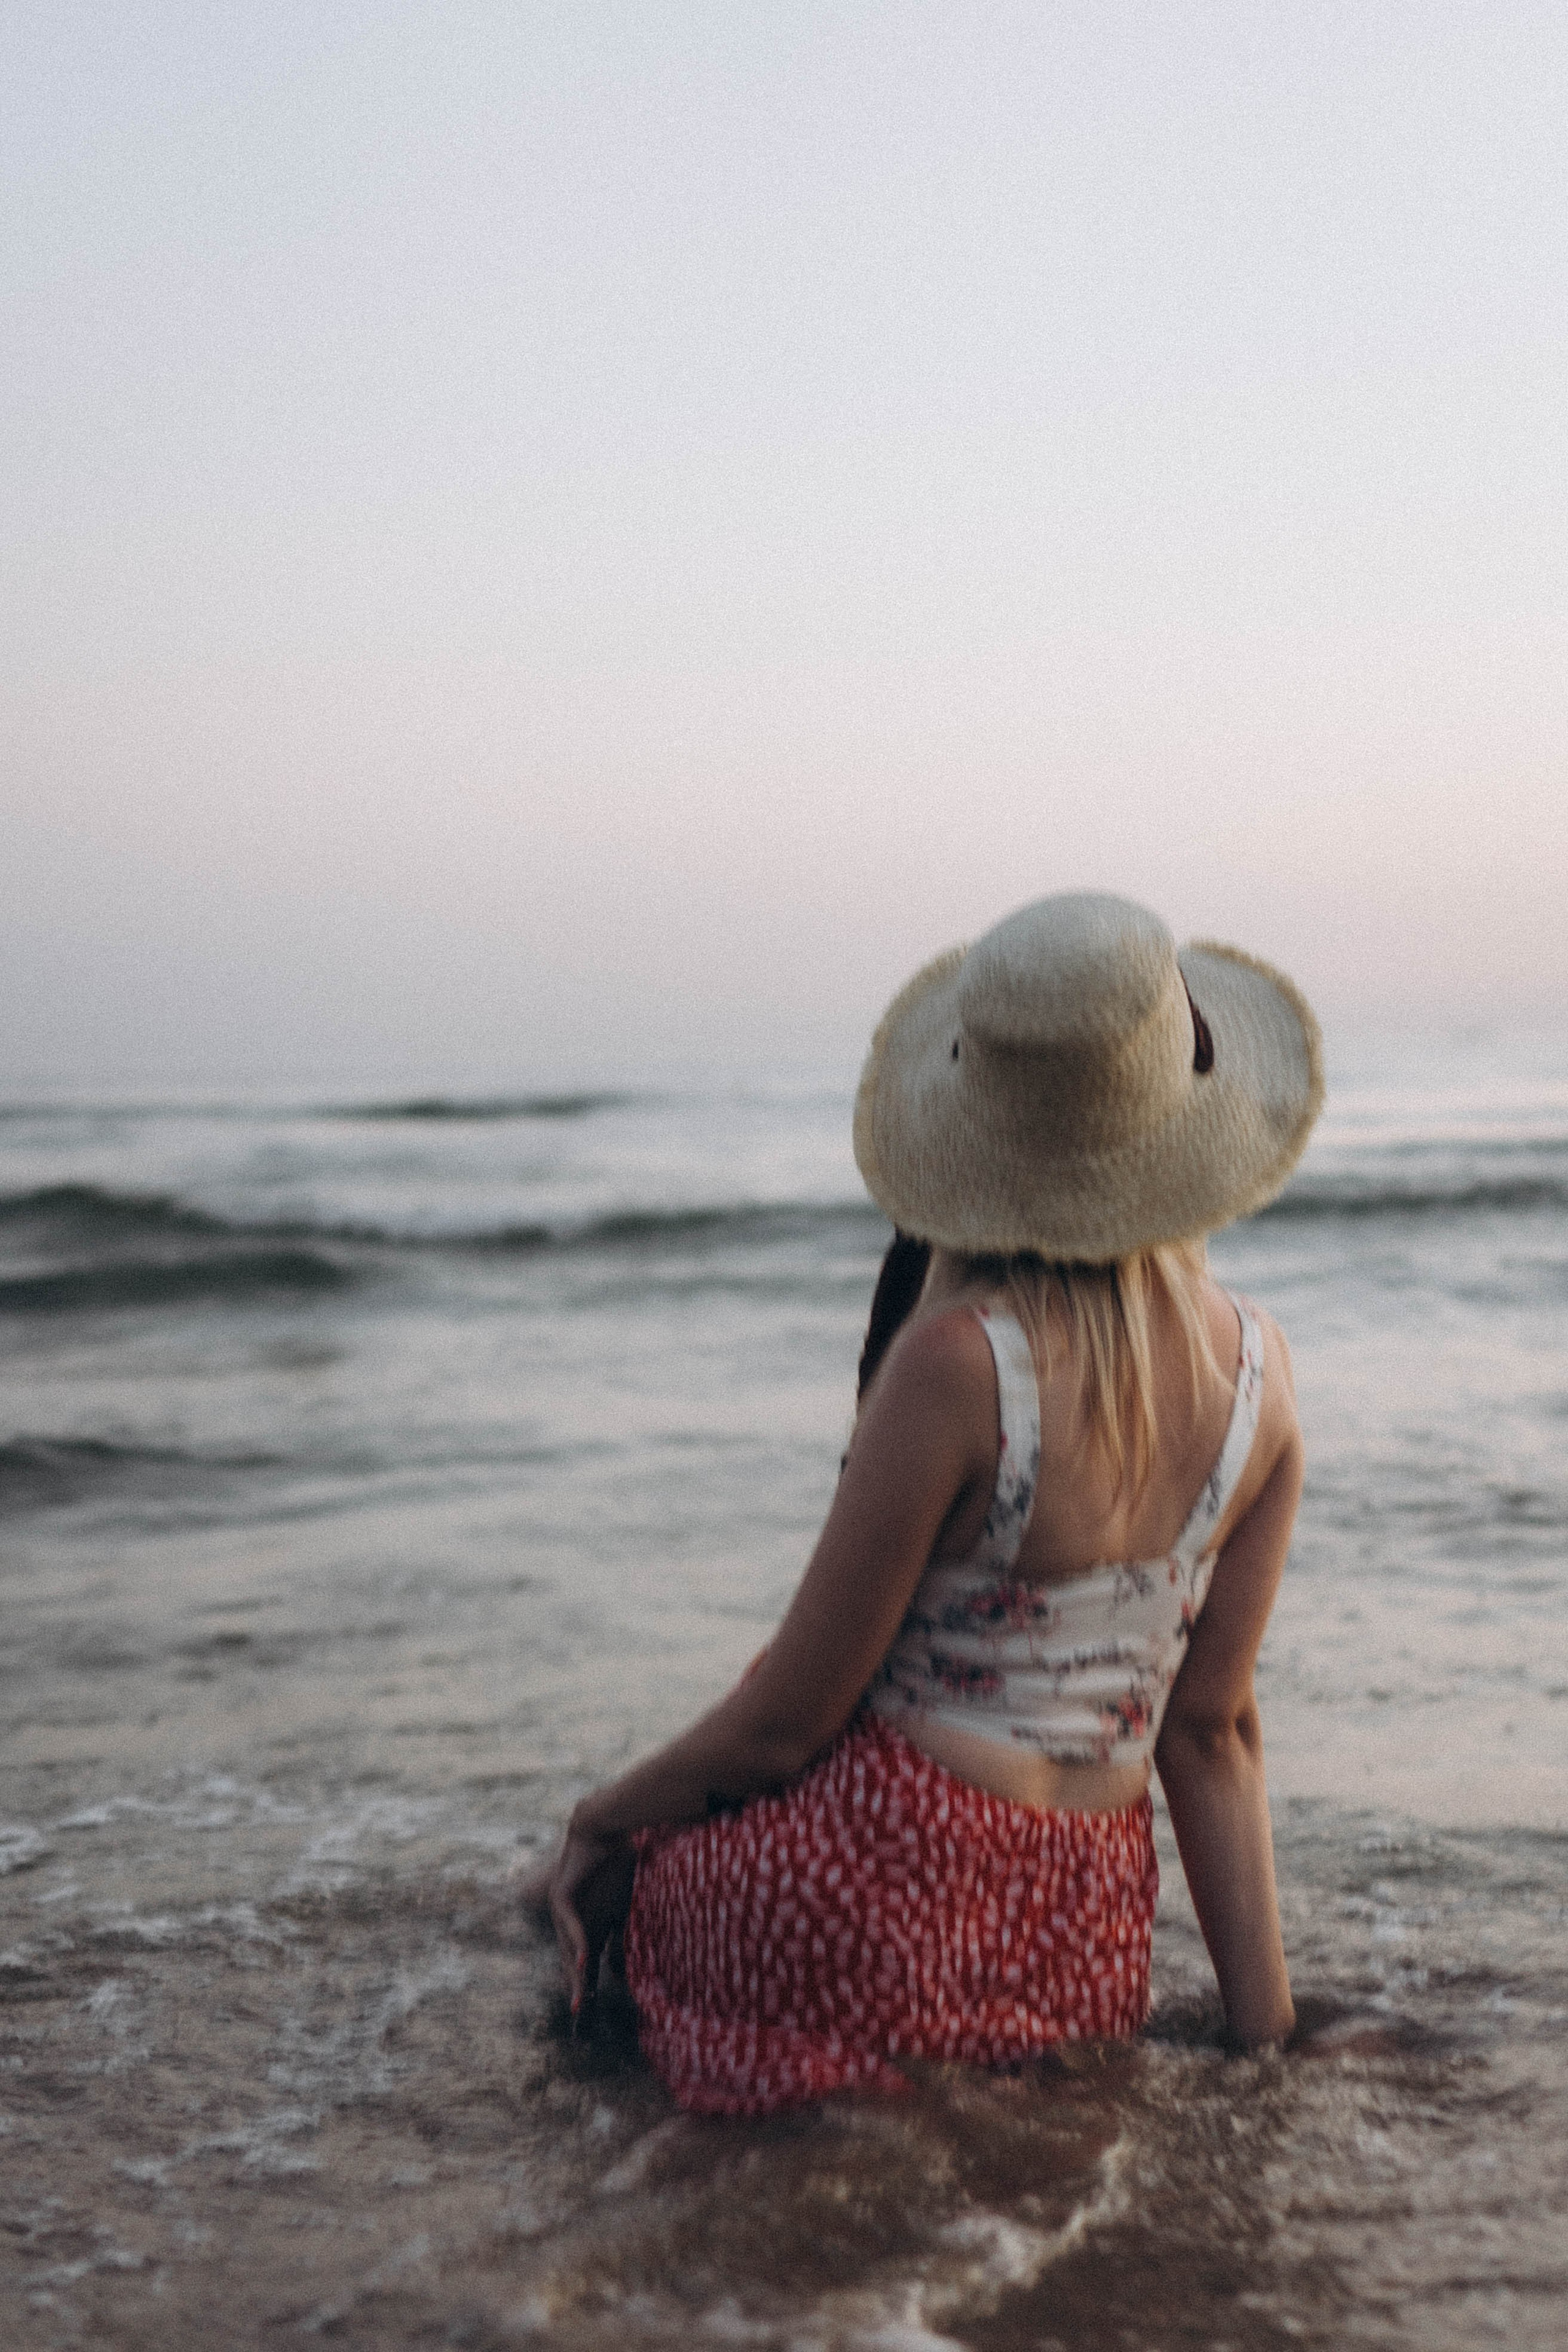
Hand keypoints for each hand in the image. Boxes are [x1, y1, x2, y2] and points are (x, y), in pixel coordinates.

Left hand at [546, 1813, 636, 2028]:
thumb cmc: (620, 1862)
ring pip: (568, 1951)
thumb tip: (626, 1971)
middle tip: (580, 2027)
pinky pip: (570, 1925)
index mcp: (588, 1928)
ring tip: (580, 2006)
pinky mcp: (561, 1895)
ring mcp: (563, 1911)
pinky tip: (582, 1963)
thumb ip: (627, 1935)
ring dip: (574, 1979)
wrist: (607, 1827)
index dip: (588, 1994)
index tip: (591, 2024)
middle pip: (573, 1968)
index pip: (587, 1969)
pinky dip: (576, 1944)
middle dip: (577, 1997)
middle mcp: (572, 1924)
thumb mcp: (627, 1907)